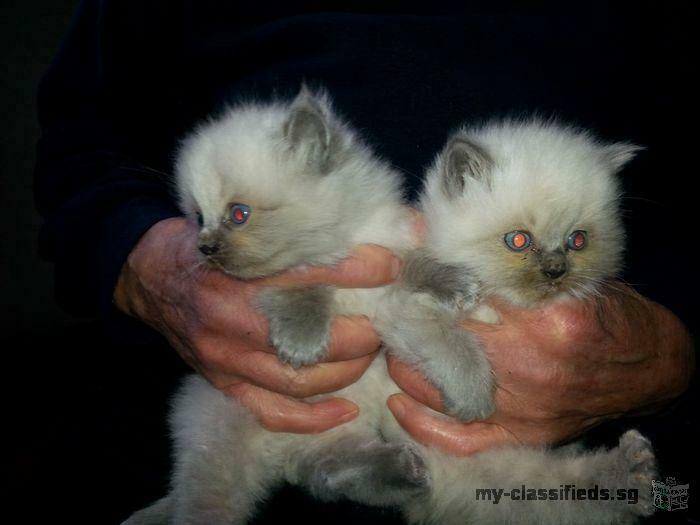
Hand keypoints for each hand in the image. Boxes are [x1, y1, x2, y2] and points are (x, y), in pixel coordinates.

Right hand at [115, 217, 401, 433]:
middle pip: (312, 339)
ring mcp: (224, 359)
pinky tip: (347, 409)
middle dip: (362, 332)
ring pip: (300, 379)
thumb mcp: (241, 220)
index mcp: (234, 270)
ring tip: (371, 351)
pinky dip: (314, 417)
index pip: (311, 273)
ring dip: (347, 370)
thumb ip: (296, 224)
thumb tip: (373, 217)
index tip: (392, 264)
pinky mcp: (222, 382)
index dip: (362, 269)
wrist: (148, 274)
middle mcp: (228, 320)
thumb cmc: (203, 242)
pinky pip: (272, 412)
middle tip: (386, 319)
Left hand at [387, 284, 692, 455]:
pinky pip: (461, 438)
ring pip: (442, 388)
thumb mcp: (569, 277)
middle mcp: (532, 365)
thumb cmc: (607, 314)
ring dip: (408, 365)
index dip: (432, 284)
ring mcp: (525, 407)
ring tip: (396, 343)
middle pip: (447, 341)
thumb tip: (450, 248)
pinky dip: (424, 425)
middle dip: (415, 322)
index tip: (413, 274)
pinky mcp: (523, 433)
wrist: (651, 365)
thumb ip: (515, 271)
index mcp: (545, 319)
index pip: (468, 297)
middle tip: (398, 306)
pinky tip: (399, 403)